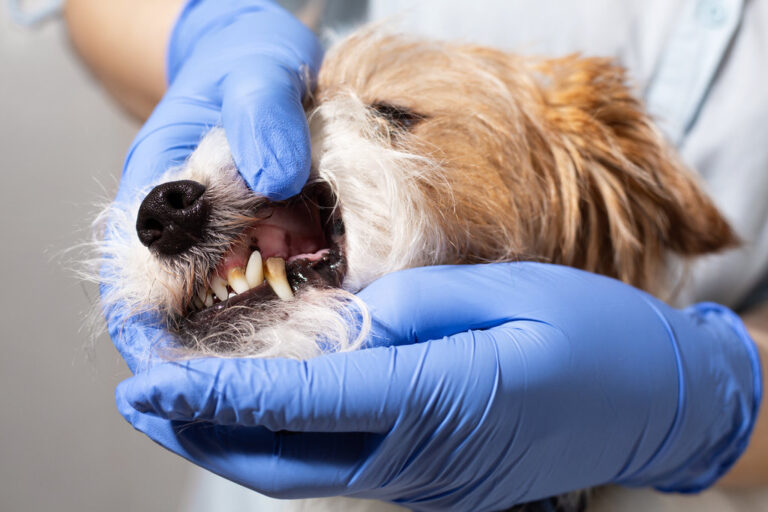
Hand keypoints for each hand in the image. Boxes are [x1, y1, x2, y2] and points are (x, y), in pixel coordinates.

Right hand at [106, 0, 321, 370]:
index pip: (137, 294)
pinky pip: (261, 301)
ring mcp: (215, 250)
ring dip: (256, 351)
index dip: (162, 347)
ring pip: (220, 323)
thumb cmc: (247, 68)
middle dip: (217, 365)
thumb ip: (261, 115)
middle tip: (272, 398)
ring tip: (303, 381)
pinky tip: (327, 334)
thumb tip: (275, 177)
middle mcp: (179, 239)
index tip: (203, 382)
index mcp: (154, 201)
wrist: (261, 68)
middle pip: (178, 326)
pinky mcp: (253, 253)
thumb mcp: (255, 74)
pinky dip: (287, 322)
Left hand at [115, 263, 761, 509]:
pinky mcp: (432, 478)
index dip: (220, 395)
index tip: (153, 384)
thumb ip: (415, 304)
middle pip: (286, 457)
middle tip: (140, 403)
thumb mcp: (507, 291)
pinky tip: (264, 415)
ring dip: (235, 443)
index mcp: (440, 401)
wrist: (651, 403)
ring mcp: (425, 478)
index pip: (304, 402)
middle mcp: (420, 457)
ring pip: (305, 472)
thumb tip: (345, 319)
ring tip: (181, 411)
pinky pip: (341, 466)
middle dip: (203, 434)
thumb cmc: (591, 335)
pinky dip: (286, 443)